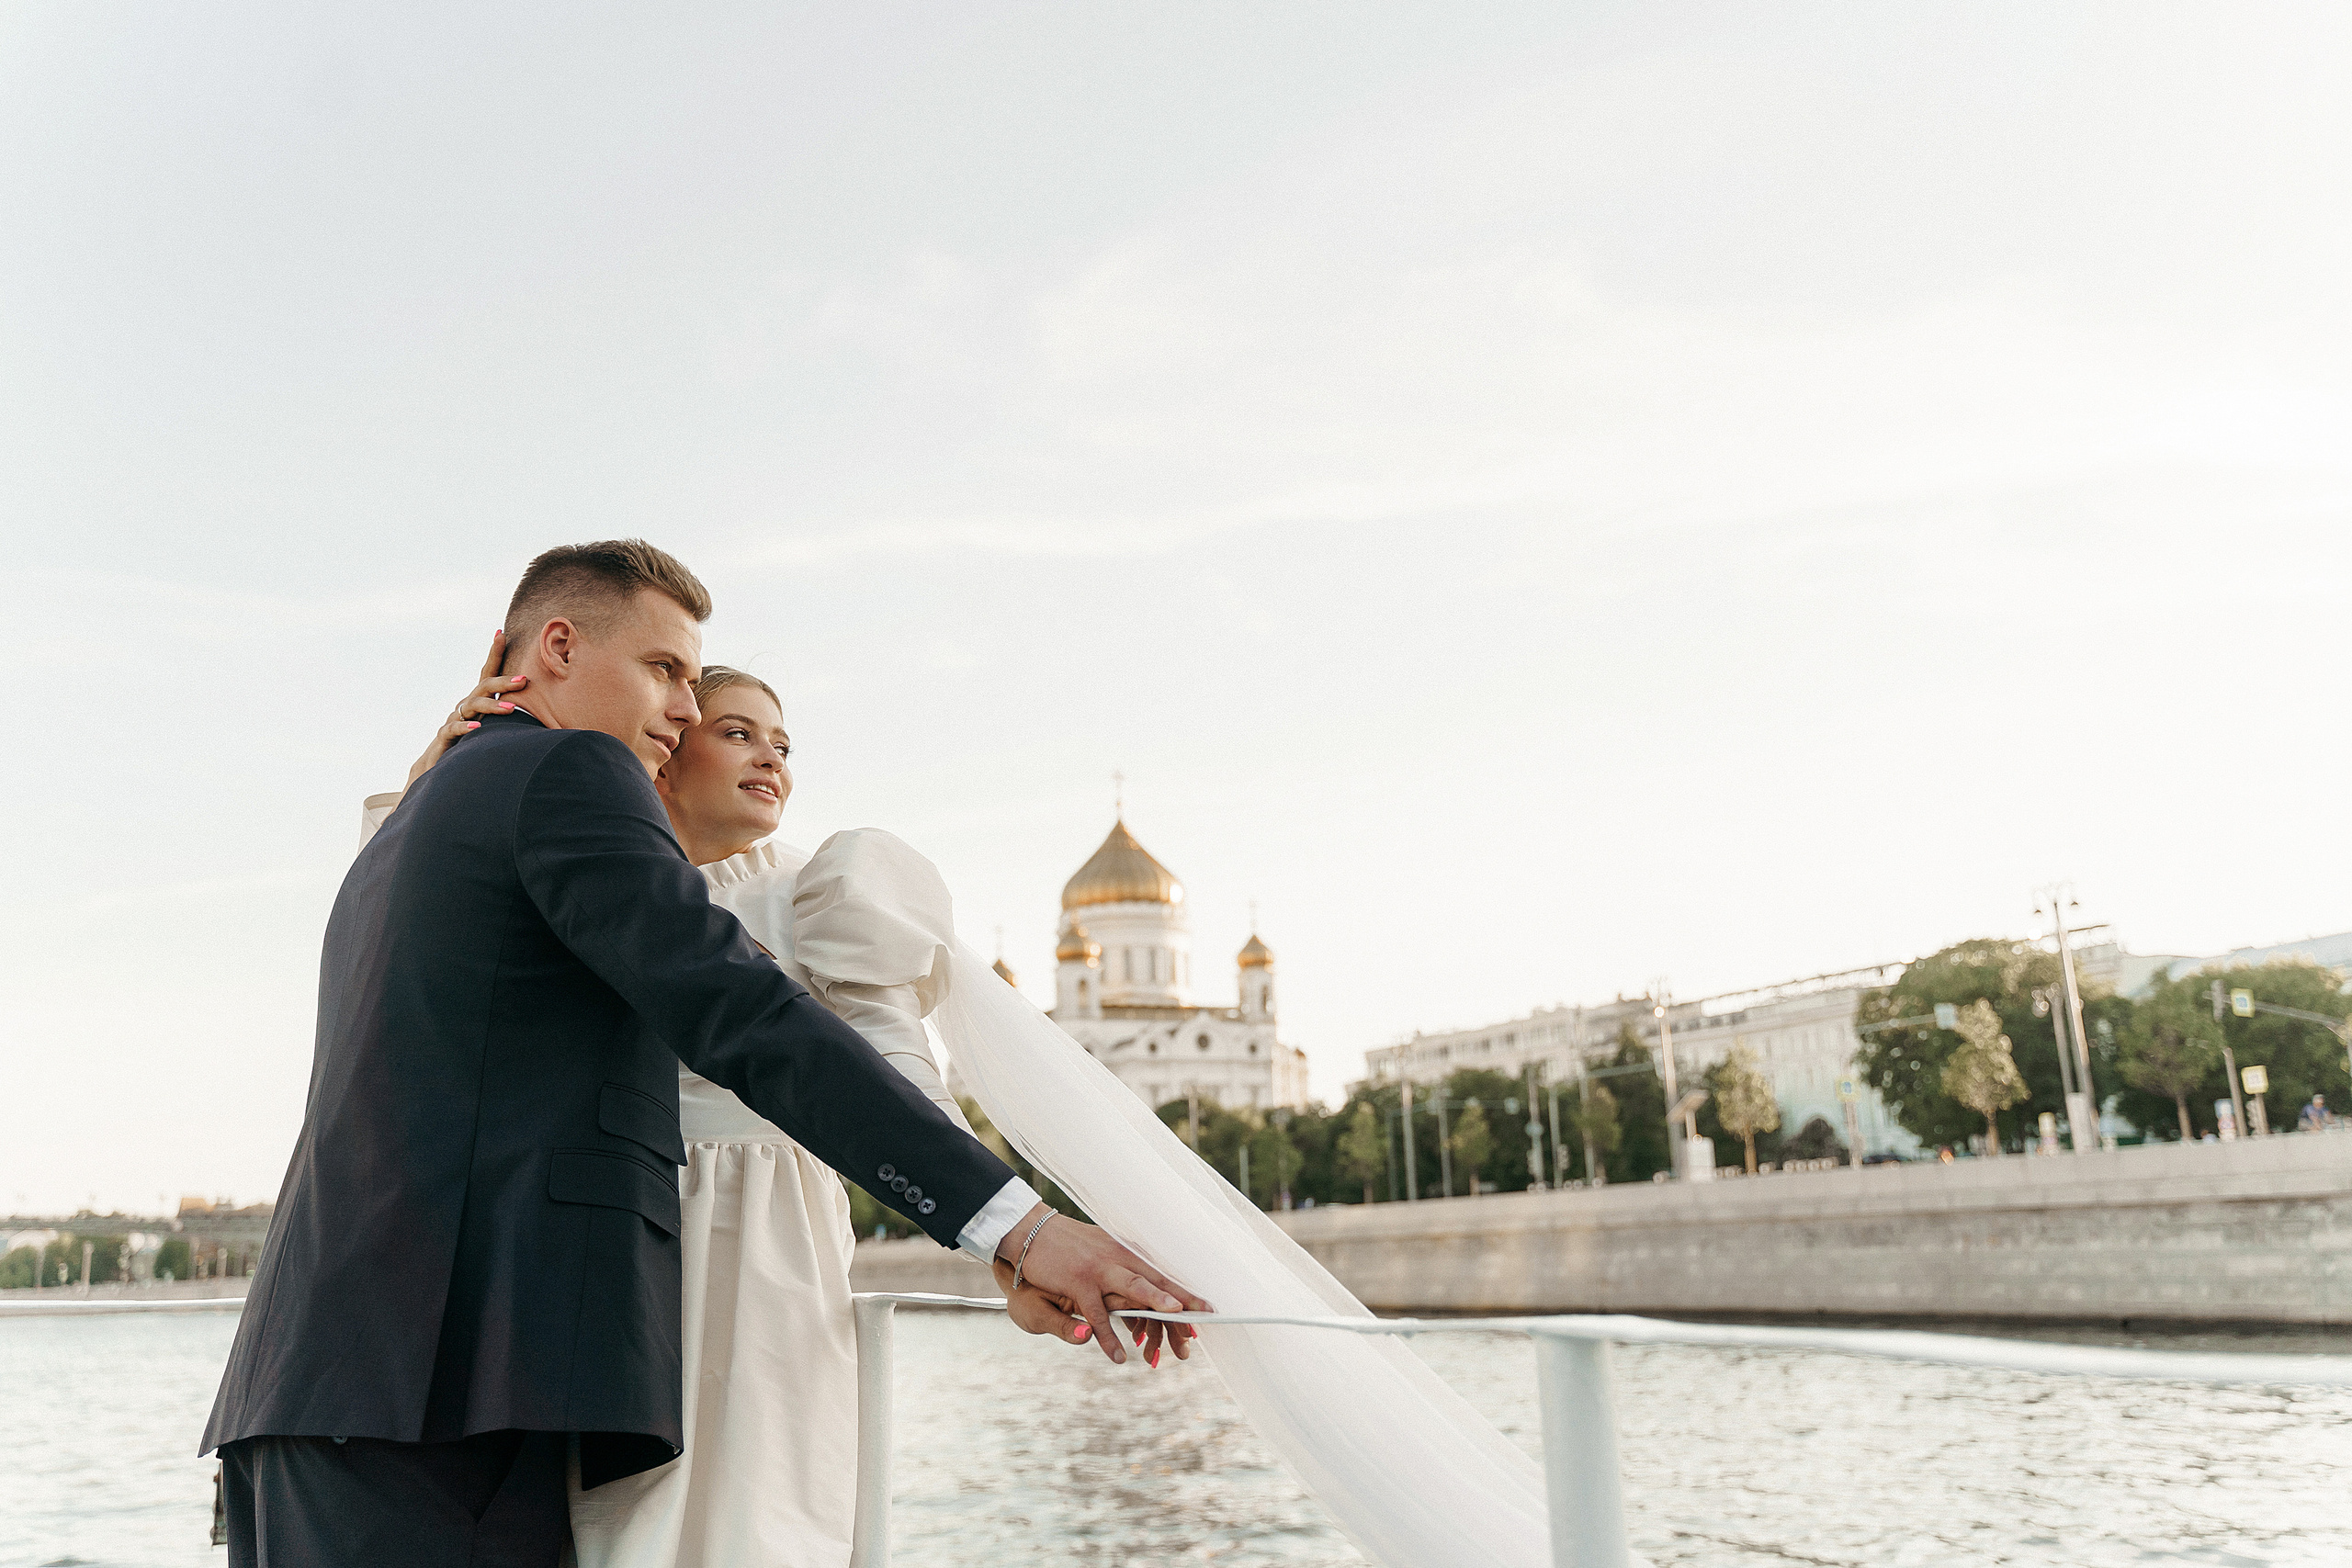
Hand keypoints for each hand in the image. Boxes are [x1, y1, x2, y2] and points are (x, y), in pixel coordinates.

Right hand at [405, 631, 530, 786]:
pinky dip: (465, 727)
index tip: (501, 633)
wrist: (439, 762)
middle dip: (503, 682)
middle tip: (524, 681)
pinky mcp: (445, 735)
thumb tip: (546, 712)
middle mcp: (466, 704)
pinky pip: (454, 728)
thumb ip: (512, 717)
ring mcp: (455, 718)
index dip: (494, 654)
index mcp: (479, 699)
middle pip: (484, 687)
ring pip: (472, 706)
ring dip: (492, 706)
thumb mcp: (495, 727)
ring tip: (510, 708)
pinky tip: (478, 727)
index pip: (488, 673)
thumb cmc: (473, 741)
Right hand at [990, 1258, 1199, 1367]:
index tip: (1209, 1307)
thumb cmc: (1071, 1246)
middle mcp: (1119, 1259)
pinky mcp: (1078, 1282)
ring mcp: (1100, 1270)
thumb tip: (1149, 1283)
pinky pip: (1096, 1314)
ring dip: (1155, 1300)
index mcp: (1128, 1253)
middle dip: (1184, 1298)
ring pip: (1134, 1286)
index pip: (1162, 1274)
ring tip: (1176, 1315)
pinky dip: (1107, 1337)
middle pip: (1157, 1280)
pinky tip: (1118, 1357)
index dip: (1186, 1292)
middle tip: (1207, 1314)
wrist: (1034, 1232)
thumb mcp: (1104, 1251)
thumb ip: (1125, 1267)